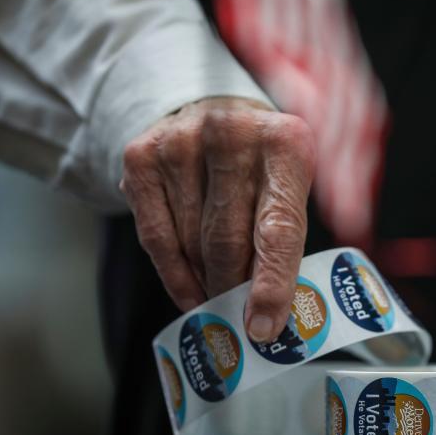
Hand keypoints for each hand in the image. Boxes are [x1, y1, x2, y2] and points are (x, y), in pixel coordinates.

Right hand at [120, 97, 314, 342]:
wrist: (210, 108)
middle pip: (228, 242)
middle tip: (240, 315)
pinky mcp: (141, 157)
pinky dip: (175, 275)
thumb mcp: (293, 179)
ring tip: (218, 296)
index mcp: (284, 143)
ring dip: (206, 281)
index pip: (278, 229)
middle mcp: (230, 135)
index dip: (271, 285)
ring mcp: (180, 143)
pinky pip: (156, 239)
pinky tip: (190, 291)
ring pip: (191, 245)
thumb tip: (277, 312)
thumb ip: (290, 232)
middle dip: (234, 288)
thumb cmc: (261, 161)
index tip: (264, 326)